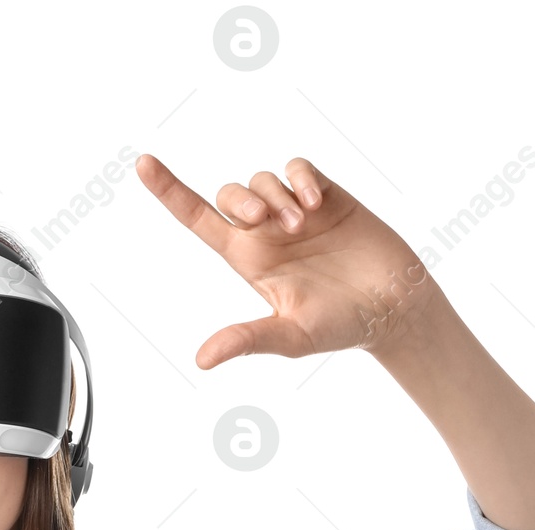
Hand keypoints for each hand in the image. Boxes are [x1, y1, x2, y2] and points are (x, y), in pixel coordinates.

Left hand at [135, 152, 441, 366]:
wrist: (393, 306)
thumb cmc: (341, 325)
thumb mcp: (291, 336)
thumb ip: (248, 339)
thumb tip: (203, 359)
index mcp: (248, 261)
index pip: (197, 220)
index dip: (169, 191)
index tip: (142, 165)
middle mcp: (266, 233)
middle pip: (229, 195)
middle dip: (240, 199)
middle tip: (264, 220)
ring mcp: (296, 212)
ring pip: (263, 179)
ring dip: (276, 195)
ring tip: (304, 223)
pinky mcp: (327, 196)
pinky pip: (299, 168)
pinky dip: (302, 178)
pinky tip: (317, 203)